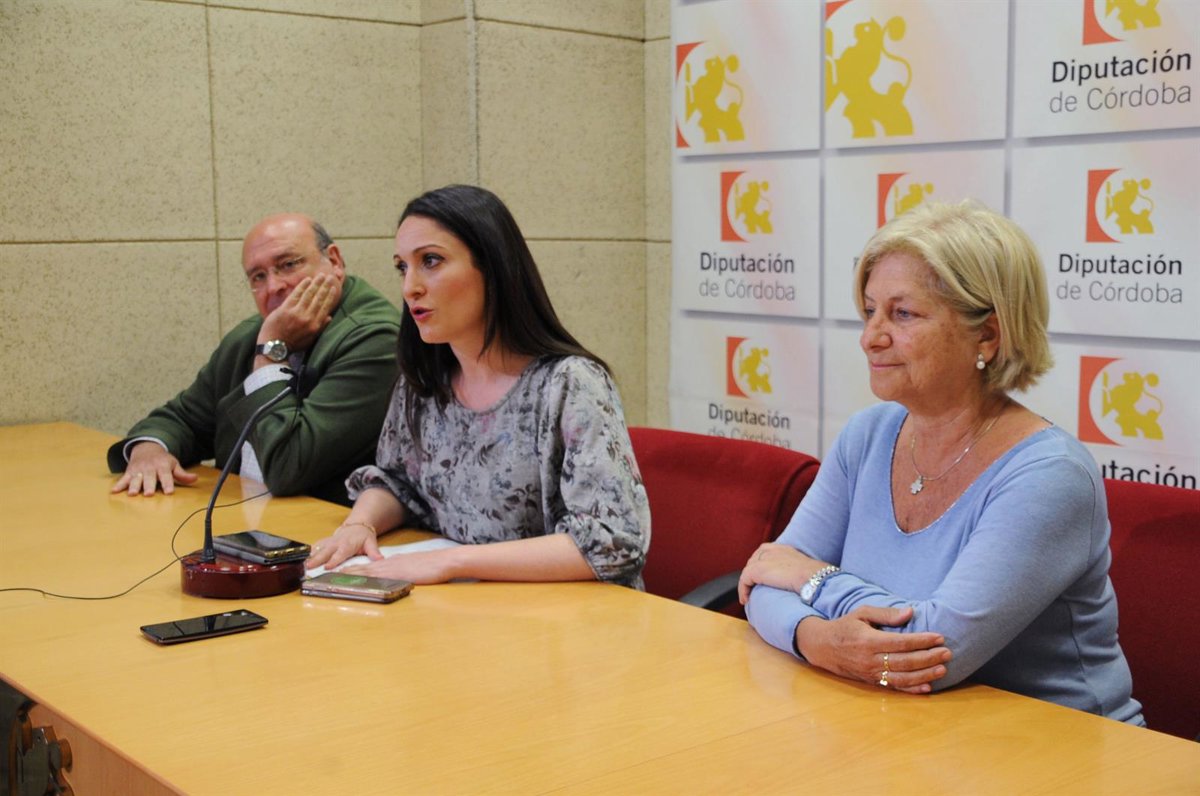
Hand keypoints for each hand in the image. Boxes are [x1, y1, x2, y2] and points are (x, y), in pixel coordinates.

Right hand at [111, 441, 197, 495]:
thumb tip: (195, 479)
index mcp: (162, 466)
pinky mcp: (129, 472)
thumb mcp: (174, 464)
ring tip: (132, 494)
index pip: (166, 476)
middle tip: (149, 494)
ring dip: (134, 486)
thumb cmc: (162, 460)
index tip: (169, 492)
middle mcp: (150, 468)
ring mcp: (138, 470)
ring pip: (136, 479)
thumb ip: (182, 474)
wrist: (146, 447)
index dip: (168, 484)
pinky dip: (119, 485)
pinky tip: (114, 491)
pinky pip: (124, 478)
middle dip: (149, 486)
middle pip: (150, 478)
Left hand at [258, 274, 339, 353]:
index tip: (334, 288)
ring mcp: (296, 313)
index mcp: (315, 326)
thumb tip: (330, 317)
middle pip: (318, 299)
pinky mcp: (285, 309)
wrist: (275, 347)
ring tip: (321, 276)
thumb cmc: (293, 344)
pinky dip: (302, 286)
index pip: (325, 307)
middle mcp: (307, 318)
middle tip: (330, 277)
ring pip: (309, 295)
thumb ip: (320, 327)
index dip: (330, 296)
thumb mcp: (310, 339)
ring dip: (316, 284)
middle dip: (325, 286)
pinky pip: (296, 295)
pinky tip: (307, 280)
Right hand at [305, 521, 381, 570]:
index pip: (340, 554)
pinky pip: (316, 546)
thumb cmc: (363, 536)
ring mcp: (329, 542)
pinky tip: (302, 558)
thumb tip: (379, 559)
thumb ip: (374, 552)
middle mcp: (336, 543)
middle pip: (325, 552)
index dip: (334, 560)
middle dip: (316, 559)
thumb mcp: (371, 542)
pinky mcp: (324, 541)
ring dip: (310, 556)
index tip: (327, 566)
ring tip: (302, 564)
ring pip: (318, 549)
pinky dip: (309, 551)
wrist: (356, 525)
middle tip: (308, 567)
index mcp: (347, 545)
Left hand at [339, 549, 456, 584]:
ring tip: (328, 580)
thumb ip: (404, 574)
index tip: (336, 574)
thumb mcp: (415, 570)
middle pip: (360, 568)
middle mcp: (387, 564)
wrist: (445, 561)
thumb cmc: (434, 567)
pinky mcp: (394, 574)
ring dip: (346, 576)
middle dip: (342, 573)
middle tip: (323, 577)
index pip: (366, 567)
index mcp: (391, 563)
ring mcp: (390, 568)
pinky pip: (372, 578)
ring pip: (363, 571)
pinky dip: (360, 580)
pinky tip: (351, 583)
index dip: (351, 571)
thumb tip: (398, 580)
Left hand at [738, 543, 824, 603]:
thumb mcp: (805, 569)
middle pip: (753, 562)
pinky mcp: (757, 570)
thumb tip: (797, 582)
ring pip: (747, 572)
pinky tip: (746, 600)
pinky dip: (743, 591)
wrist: (813, 578)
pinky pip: (744, 581)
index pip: (764, 554)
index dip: (759, 567)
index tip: (760, 580)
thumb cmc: (815, 577)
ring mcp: (763, 559)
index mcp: (782, 548)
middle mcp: (770, 550)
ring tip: (748, 597)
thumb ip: (796, 570)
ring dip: (746, 585)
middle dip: (751, 576)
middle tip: (753, 590)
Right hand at [796, 605, 952, 693]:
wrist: (823, 646)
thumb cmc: (845, 626)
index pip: (901, 642)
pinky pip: (894, 688)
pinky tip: (927, 687)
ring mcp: (871, 673)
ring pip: (902, 678)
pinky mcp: (871, 682)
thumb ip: (886, 613)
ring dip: (925, 675)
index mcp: (869, 640)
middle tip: (947, 653)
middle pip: (905, 661)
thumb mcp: (862, 613)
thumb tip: (910, 612)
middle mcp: (870, 659)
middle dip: (929, 658)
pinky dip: (912, 689)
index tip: (939, 637)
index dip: (922, 641)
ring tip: (942, 669)